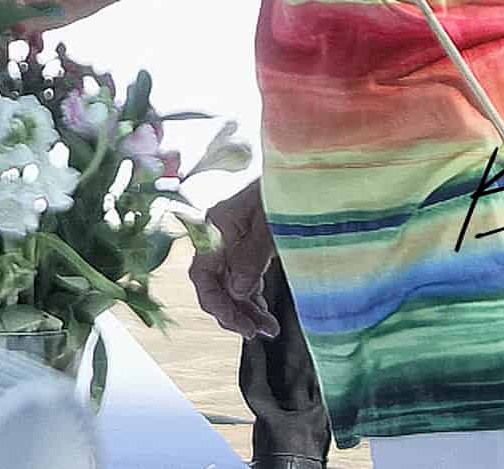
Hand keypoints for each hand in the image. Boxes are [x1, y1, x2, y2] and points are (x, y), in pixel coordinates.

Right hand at [188, 179, 278, 338]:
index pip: (202, 274)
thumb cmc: (287, 191)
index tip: (240, 325)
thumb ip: (250, 258)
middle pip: (213, 284)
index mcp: (215, 227)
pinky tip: (265, 314)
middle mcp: (217, 236)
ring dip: (245, 310)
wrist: (302, 170)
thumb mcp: (270, 225)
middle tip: (258, 332)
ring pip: (228, 285)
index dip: (217, 304)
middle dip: (232, 312)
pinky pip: (241, 279)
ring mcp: (231, 241)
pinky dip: (252, 299)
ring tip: (269, 329)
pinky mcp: (246, 245)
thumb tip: (237, 292)